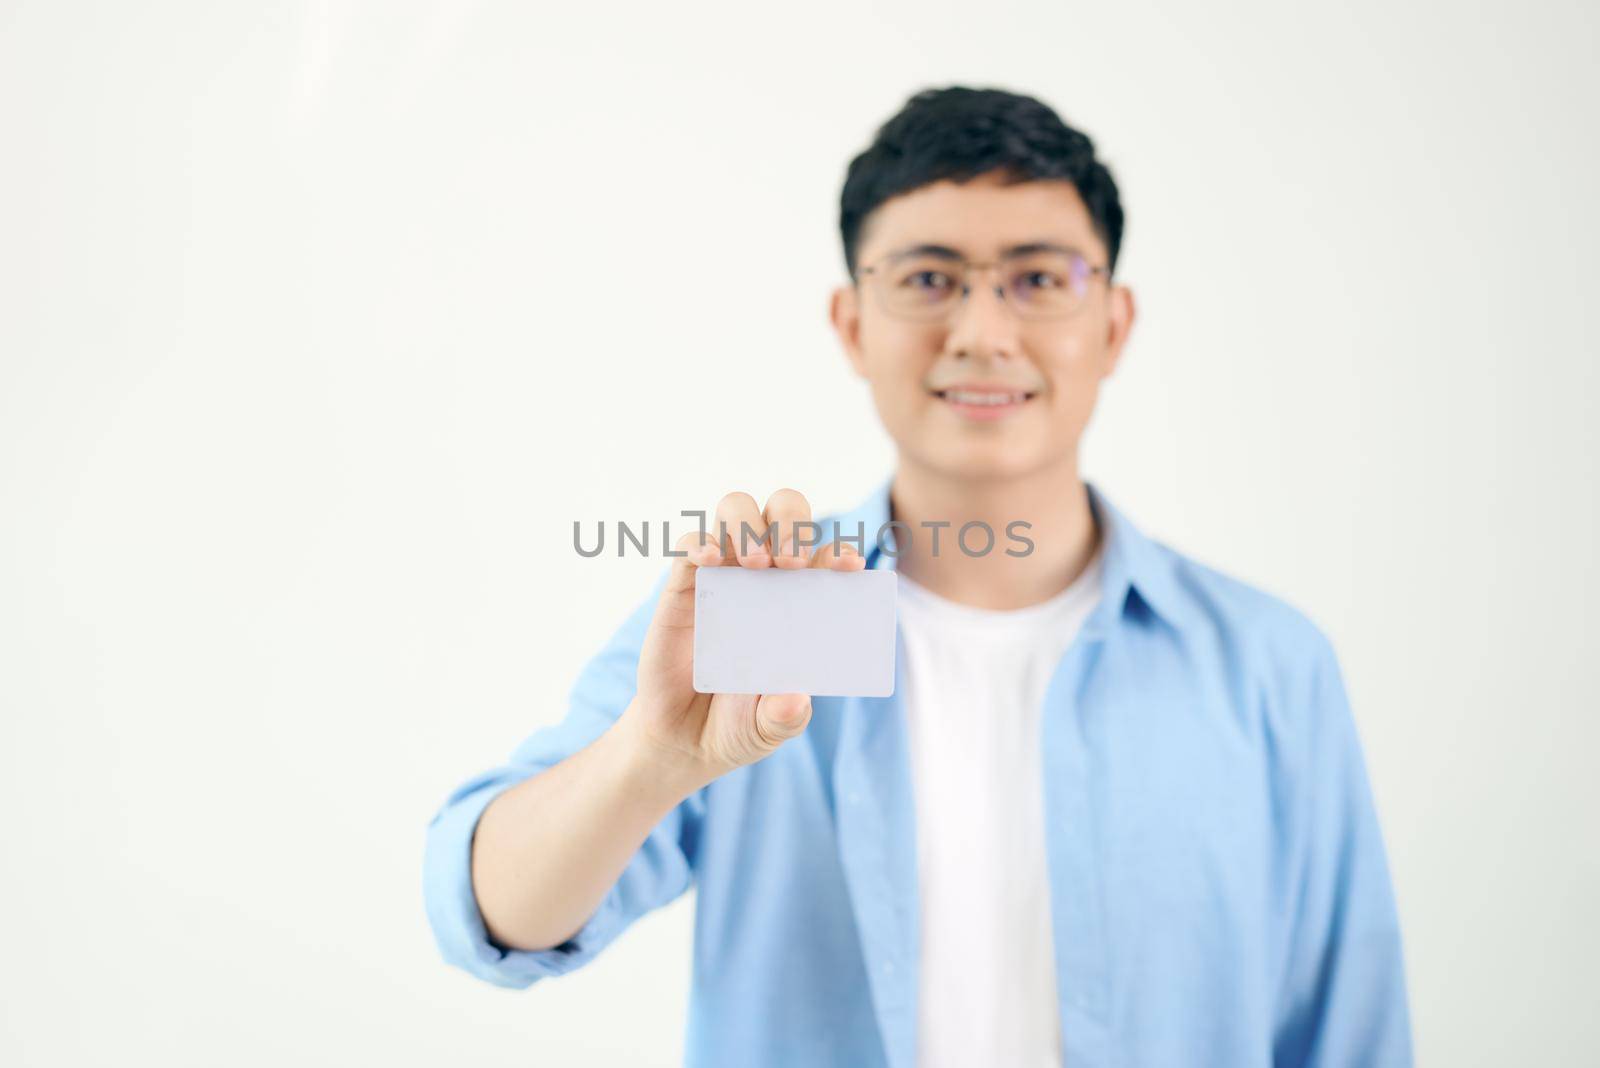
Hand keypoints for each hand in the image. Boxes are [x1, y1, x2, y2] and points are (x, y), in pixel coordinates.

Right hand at [619, 488, 865, 785]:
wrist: (683, 740)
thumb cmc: (740, 723)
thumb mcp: (771, 728)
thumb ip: (785, 717)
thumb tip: (796, 698)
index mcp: (801, 601)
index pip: (826, 557)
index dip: (840, 553)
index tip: (849, 568)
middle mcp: (765, 578)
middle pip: (783, 513)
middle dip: (793, 524)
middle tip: (792, 564)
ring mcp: (723, 577)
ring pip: (736, 511)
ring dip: (749, 523)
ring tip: (757, 563)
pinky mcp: (682, 588)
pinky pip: (689, 545)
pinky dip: (700, 542)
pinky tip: (711, 560)